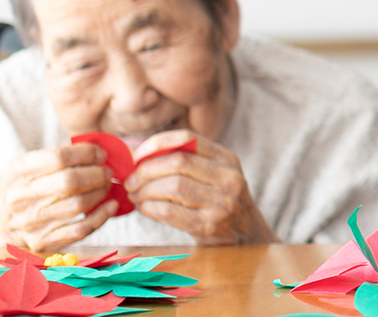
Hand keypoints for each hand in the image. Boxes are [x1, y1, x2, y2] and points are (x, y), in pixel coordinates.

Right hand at [0, 143, 116, 251]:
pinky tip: (110, 205)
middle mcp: (21, 198)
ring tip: (107, 185)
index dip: (87, 153)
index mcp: (17, 173)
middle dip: (97, 174)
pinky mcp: (43, 242)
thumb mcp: (24, 168)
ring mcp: (32, 222)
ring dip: (101, 192)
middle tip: (107, 172)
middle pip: (70, 181)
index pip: (59, 157)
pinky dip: (101, 216)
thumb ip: (53, 157)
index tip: (101, 155)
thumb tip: (95, 150)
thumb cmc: (19, 191)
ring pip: (78, 204)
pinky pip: (81, 229)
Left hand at [125, 130, 277, 244]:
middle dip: (145, 171)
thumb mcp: (216, 175)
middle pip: (176, 163)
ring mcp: (222, 202)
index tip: (136, 157)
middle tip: (129, 181)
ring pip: (172, 186)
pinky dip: (150, 208)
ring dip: (145, 191)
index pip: (187, 138)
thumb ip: (188, 161)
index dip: (155, 144)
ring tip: (135, 196)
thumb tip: (137, 153)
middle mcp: (229, 177)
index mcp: (227, 159)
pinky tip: (145, 208)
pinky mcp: (210, 226)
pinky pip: (170, 211)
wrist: (248, 238)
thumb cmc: (221, 203)